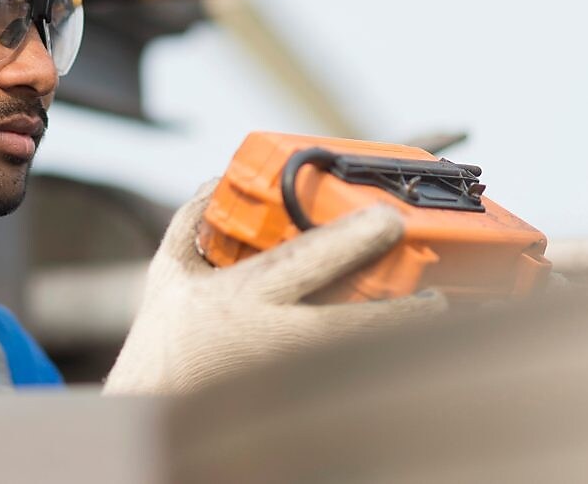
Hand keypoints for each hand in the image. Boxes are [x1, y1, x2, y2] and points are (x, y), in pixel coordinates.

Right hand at [103, 181, 447, 394]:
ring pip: (358, 359)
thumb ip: (192, 220)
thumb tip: (219, 180)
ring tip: (435, 322)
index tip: (389, 220)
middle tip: (439, 295)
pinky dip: (378, 366)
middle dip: (401, 311)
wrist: (149, 406)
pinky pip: (347, 382)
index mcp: (241, 296)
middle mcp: (271, 337)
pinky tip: (405, 356)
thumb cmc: (162, 340)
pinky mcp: (294, 400)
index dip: (352, 239)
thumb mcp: (167, 270)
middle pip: (352, 324)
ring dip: (399, 342)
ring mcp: (286, 374)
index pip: (305, 261)